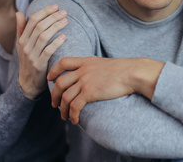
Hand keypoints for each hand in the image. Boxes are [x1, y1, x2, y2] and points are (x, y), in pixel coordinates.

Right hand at [16, 5, 67, 98]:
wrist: (27, 83)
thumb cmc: (27, 60)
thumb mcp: (21, 45)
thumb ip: (21, 29)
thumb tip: (19, 13)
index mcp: (21, 39)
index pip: (32, 20)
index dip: (44, 11)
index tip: (55, 6)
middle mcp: (25, 46)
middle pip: (39, 26)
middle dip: (52, 17)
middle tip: (64, 12)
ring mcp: (31, 56)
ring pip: (43, 37)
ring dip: (56, 27)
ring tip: (66, 21)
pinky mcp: (39, 65)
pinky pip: (48, 52)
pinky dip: (56, 43)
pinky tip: (64, 37)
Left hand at [47, 57, 163, 124]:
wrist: (132, 72)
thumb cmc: (124, 70)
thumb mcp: (104, 63)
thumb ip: (94, 68)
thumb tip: (93, 76)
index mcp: (86, 61)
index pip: (63, 62)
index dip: (53, 70)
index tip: (50, 78)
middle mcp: (83, 70)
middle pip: (59, 82)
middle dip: (54, 95)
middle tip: (54, 104)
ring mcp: (85, 81)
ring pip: (65, 97)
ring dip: (62, 109)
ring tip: (64, 116)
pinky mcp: (89, 92)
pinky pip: (74, 106)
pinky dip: (72, 115)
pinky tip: (75, 120)